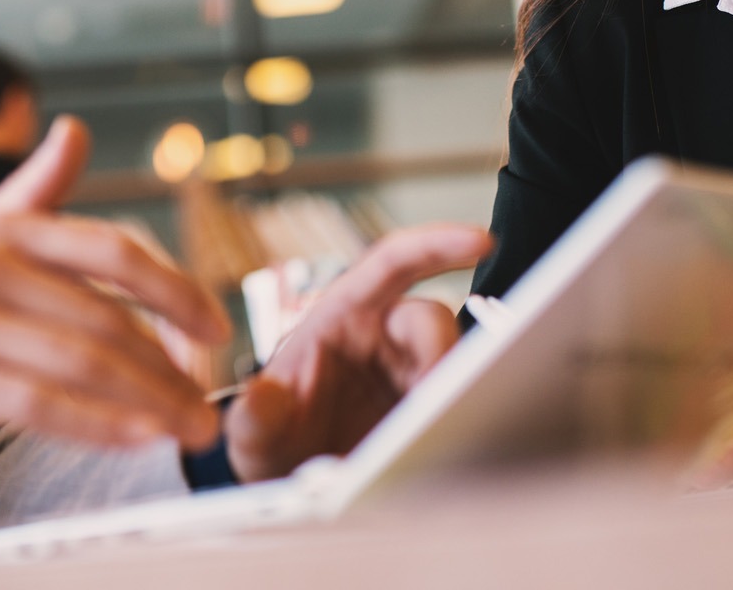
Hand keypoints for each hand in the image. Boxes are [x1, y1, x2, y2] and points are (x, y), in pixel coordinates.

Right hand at [0, 116, 230, 452]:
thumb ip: (34, 191)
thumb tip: (76, 130)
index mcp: (3, 228)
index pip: (111, 252)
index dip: (175, 291)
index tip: (217, 327)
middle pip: (105, 319)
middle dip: (168, 368)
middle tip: (206, 404)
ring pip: (77, 364)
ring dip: (144, 403)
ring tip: (184, 428)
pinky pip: (33, 404)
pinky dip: (93, 425)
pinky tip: (133, 438)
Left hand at [225, 224, 492, 482]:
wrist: (291, 490)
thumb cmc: (271, 444)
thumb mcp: (252, 433)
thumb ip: (254, 416)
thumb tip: (263, 396)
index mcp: (341, 316)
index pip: (393, 263)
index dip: (435, 245)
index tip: (480, 242)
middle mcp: (383, 338)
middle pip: (431, 322)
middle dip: (442, 352)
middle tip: (434, 398)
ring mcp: (410, 376)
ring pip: (454, 364)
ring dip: (452, 394)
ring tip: (428, 435)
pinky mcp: (429, 412)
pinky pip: (460, 403)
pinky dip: (460, 420)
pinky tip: (445, 446)